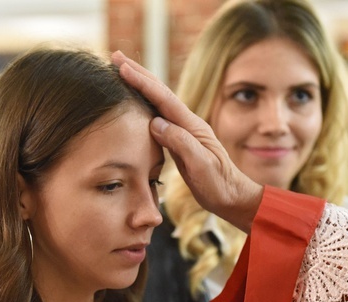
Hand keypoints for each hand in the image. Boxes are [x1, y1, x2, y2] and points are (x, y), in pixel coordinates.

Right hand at [111, 51, 262, 232]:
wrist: (232, 197)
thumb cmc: (218, 185)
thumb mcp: (201, 166)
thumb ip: (181, 143)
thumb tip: (156, 123)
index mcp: (192, 126)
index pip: (163, 99)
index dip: (142, 82)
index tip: (123, 68)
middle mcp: (188, 123)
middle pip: (160, 92)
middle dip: (138, 73)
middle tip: (115, 58)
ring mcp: (184, 130)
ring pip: (157, 101)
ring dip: (139, 84)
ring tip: (120, 71)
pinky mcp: (179, 140)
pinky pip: (157, 115)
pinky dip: (144, 103)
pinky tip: (135, 102)